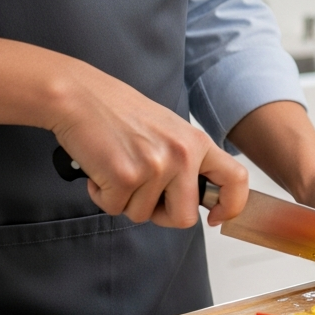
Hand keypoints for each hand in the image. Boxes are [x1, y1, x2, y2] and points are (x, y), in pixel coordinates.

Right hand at [49, 64, 248, 228]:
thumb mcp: (168, 130)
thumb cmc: (119, 113)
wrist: (79, 97)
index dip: (231, 205)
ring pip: (143, 215)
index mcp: (197, 142)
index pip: (236, 179)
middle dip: (161, 216)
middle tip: (141, 195)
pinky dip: (102, 195)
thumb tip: (194, 197)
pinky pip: (115, 208)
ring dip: (125, 200)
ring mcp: (155, 166)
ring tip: (116, 167)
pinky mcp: (125, 176)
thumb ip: (186, 160)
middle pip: (184, 218)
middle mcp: (182, 155)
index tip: (216, 217)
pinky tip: (100, 169)